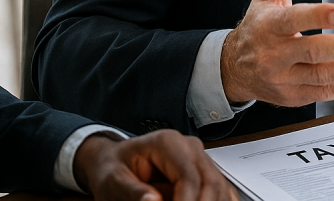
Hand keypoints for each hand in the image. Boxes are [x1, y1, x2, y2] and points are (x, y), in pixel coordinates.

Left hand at [73, 129, 235, 200]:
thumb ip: (131, 191)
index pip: (188, 175)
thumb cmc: (114, 168)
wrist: (115, 161)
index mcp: (167, 142)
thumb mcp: (112, 180)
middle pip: (211, 181)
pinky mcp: (203, 173)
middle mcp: (189, 147)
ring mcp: (199, 159)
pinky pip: (221, 191)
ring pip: (220, 187)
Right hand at [220, 0, 333, 104]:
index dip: (318, 17)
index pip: (293, 20)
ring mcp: (284, 79)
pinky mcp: (294, 96)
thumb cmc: (257, 26)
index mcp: (268, 26)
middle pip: (312, 52)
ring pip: (321, 77)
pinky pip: (324, 93)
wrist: (233, 68)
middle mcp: (274, 55)